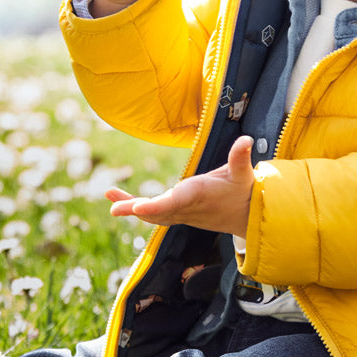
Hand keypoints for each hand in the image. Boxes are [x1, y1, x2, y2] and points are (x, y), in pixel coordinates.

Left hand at [106, 136, 254, 238]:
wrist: (246, 217)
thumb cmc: (243, 192)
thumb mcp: (243, 174)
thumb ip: (241, 156)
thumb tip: (247, 139)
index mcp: (199, 195)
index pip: (175, 202)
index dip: (156, 206)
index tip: (138, 208)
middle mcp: (187, 207)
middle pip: (157, 211)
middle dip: (134, 208)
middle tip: (113, 208)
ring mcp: (182, 213)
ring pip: (153, 214)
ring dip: (130, 206)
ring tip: (110, 196)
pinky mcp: (179, 214)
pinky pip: (155, 214)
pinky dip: (139, 209)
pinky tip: (122, 202)